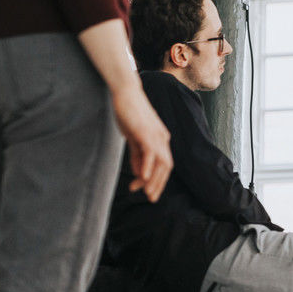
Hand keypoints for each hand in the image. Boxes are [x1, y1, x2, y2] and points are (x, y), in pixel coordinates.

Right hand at [113, 85, 172, 202]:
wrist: (126, 93)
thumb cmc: (129, 114)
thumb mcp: (134, 137)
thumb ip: (138, 154)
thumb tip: (139, 173)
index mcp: (161, 139)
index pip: (165, 165)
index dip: (158, 180)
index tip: (150, 193)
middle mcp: (162, 138)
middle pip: (167, 166)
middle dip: (159, 184)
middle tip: (151, 198)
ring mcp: (155, 135)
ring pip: (161, 162)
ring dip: (154, 179)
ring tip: (146, 193)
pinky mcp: (145, 131)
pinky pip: (150, 152)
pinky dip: (147, 165)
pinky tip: (141, 177)